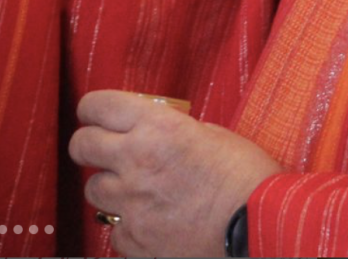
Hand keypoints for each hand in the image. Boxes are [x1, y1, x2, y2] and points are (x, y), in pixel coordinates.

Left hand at [69, 90, 282, 257]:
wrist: (265, 230)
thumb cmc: (248, 178)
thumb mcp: (210, 134)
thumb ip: (171, 130)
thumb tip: (152, 131)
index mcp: (155, 126)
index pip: (96, 106)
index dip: (91, 109)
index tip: (93, 115)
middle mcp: (136, 160)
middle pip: (82, 146)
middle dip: (88, 146)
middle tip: (99, 150)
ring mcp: (134, 204)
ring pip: (93, 190)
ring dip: (108, 188)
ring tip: (132, 192)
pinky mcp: (139, 241)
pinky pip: (114, 232)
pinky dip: (127, 228)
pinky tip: (148, 224)